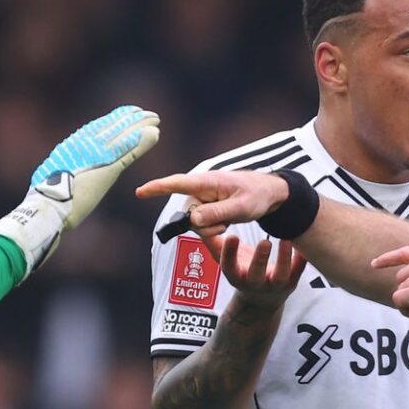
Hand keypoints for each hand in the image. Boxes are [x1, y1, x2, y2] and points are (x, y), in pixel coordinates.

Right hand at [0, 105, 160, 274]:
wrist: (47, 209)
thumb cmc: (47, 202)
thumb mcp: (54, 180)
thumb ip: (65, 172)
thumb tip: (65, 175)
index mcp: (71, 148)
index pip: (96, 129)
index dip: (113, 120)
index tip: (126, 113)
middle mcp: (84, 146)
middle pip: (112, 128)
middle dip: (130, 120)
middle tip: (146, 113)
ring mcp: (96, 156)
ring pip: (122, 136)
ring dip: (140, 127)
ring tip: (155, 119)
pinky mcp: (107, 169)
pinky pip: (128, 152)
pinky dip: (142, 143)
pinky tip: (155, 134)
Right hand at [137, 171, 290, 236]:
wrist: (268, 194)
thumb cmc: (256, 196)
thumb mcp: (241, 208)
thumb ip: (216, 213)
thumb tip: (192, 219)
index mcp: (207, 182)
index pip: (177, 184)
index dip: (157, 188)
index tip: (139, 192)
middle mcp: (201, 189)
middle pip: (188, 213)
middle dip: (205, 224)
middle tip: (228, 221)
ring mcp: (203, 198)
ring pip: (195, 221)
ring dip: (212, 226)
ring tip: (230, 218)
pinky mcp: (206, 206)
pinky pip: (202, 223)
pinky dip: (214, 226)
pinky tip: (227, 220)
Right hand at [209, 235, 306, 311]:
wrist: (262, 300)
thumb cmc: (243, 273)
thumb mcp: (227, 263)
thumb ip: (214, 245)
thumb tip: (197, 225)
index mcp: (236, 276)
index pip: (229, 266)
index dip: (229, 253)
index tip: (231, 236)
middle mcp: (254, 283)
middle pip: (256, 274)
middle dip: (260, 259)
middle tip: (264, 242)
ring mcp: (274, 285)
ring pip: (281, 274)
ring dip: (284, 258)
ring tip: (286, 239)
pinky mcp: (291, 283)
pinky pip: (298, 272)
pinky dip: (302, 261)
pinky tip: (304, 248)